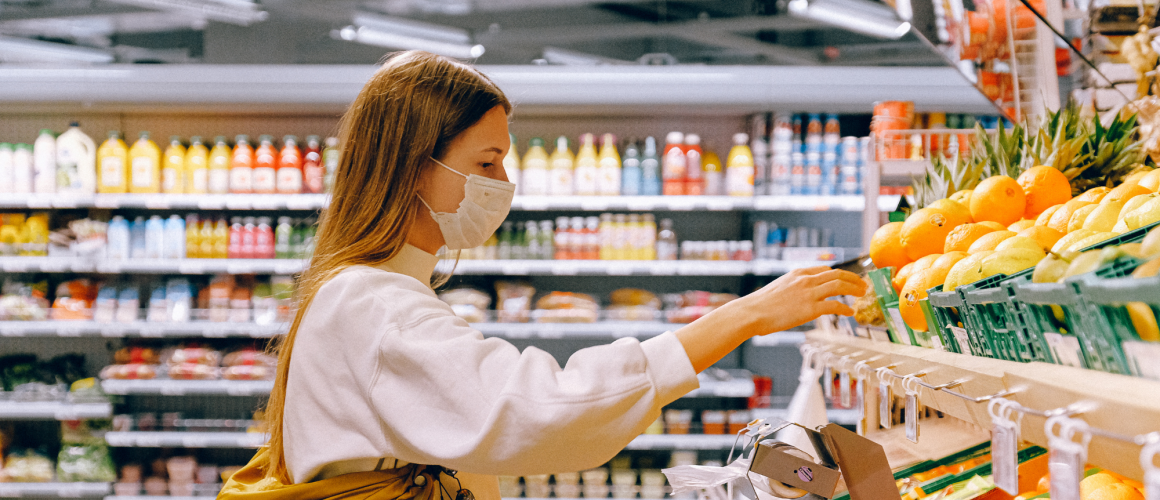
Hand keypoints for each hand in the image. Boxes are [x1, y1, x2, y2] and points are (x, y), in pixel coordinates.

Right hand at [725, 266, 866, 337]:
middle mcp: (806, 280)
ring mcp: (809, 293)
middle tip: (863, 284)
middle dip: (853, 278)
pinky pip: (835, 306)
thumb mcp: (778, 288)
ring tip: (862, 294)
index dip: (840, 273)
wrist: (751, 312)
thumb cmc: (760, 305)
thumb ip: (792, 288)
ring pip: (840, 286)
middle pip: (837, 274)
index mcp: (798, 273)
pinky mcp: (810, 309)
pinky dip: (845, 309)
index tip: (847, 278)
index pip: (825, 269)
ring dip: (854, 289)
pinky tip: (850, 313)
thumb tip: (798, 296)